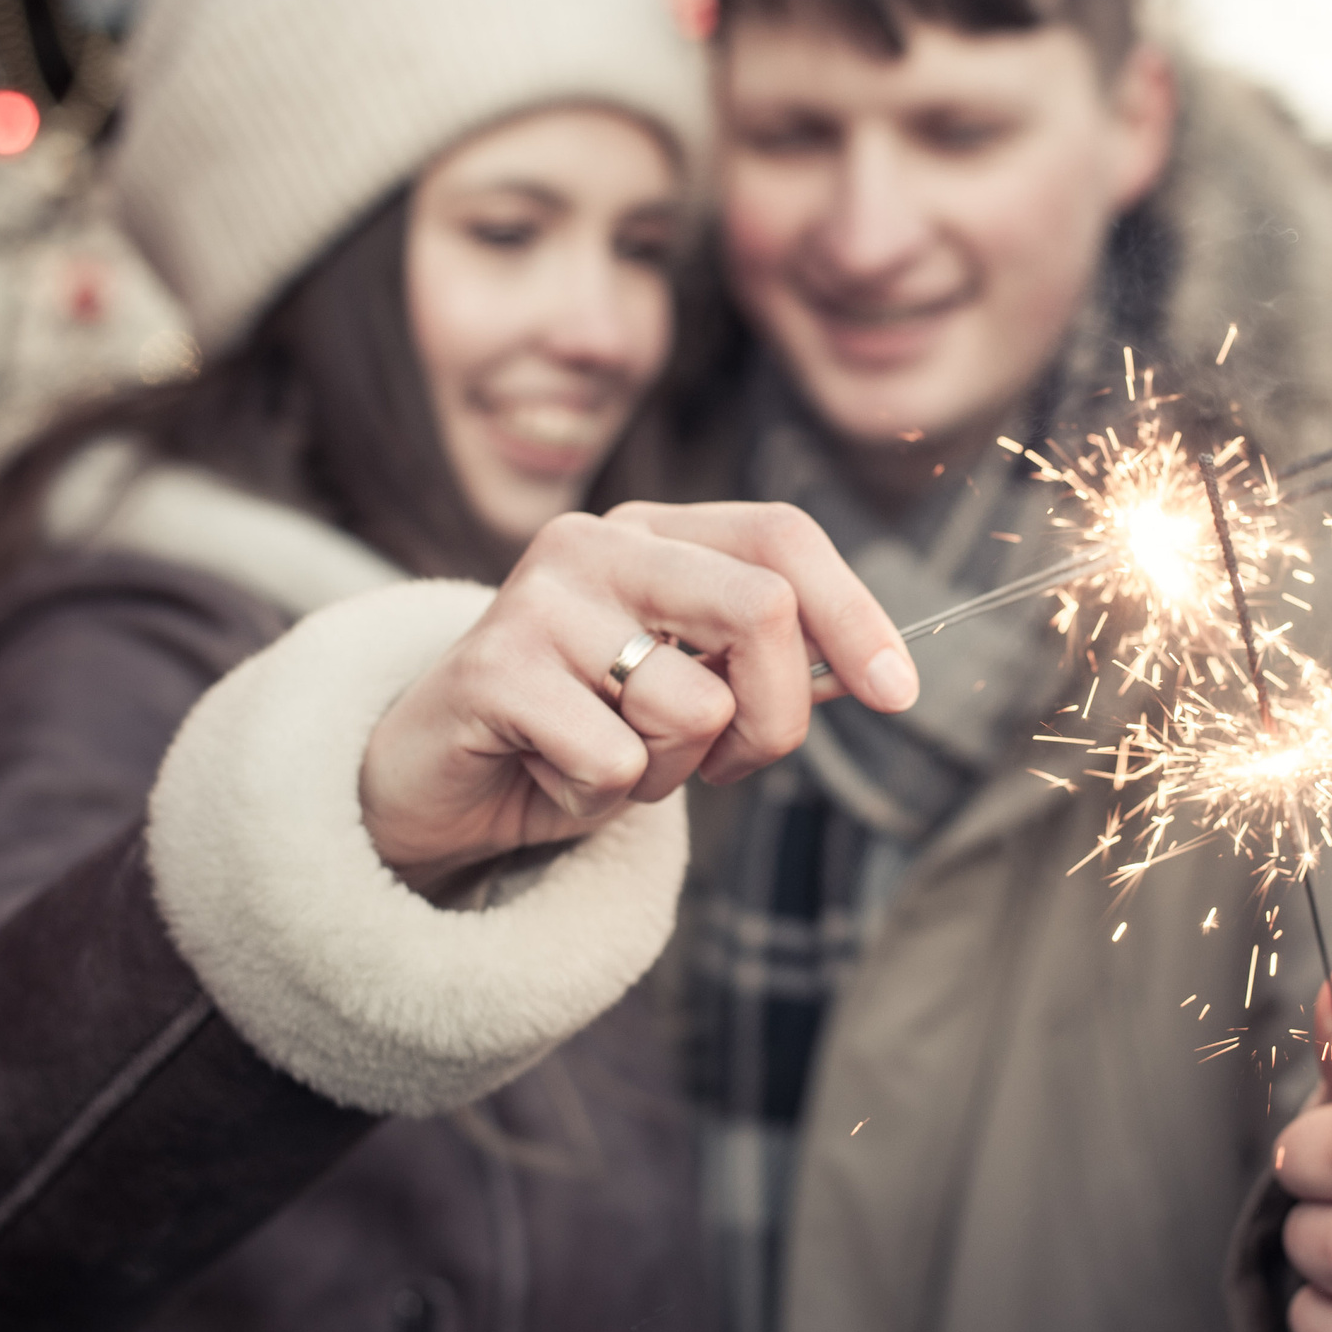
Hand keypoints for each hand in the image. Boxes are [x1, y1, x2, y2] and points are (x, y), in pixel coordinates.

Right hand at [359, 501, 917, 877]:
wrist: (434, 784)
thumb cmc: (579, 733)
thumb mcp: (688, 690)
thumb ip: (765, 667)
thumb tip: (876, 673)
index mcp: (654, 532)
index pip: (783, 535)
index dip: (856, 614)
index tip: (898, 693)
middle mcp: (596, 543)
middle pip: (763, 609)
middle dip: (776, 716)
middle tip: (730, 765)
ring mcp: (539, 600)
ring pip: (694, 704)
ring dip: (670, 771)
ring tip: (607, 759)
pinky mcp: (491, 670)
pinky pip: (615, 763)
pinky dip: (600, 800)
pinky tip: (551, 775)